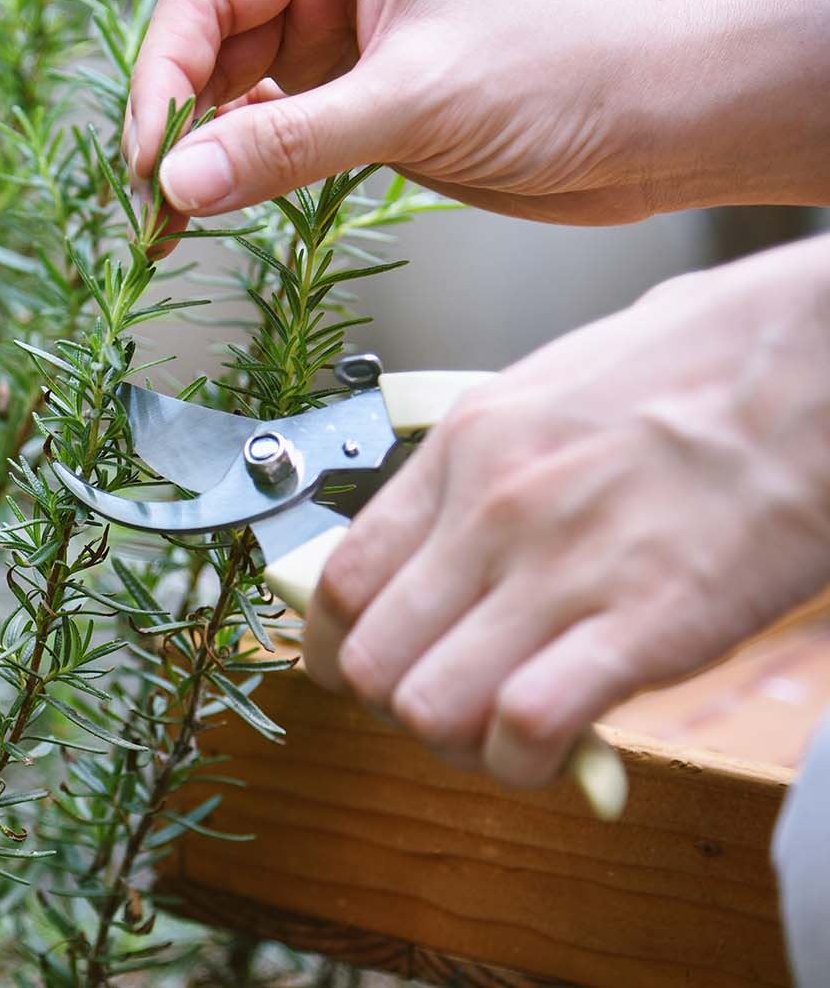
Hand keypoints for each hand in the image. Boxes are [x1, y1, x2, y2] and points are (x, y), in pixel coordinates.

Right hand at [125, 0, 829, 225]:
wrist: (669, 123)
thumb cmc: (580, 61)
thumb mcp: (414, 99)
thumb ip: (288, 144)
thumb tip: (185, 178)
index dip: (167, 70)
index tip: (153, 150)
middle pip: (215, 42)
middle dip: (178, 118)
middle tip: (155, 196)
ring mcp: (353, 47)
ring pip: (243, 92)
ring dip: (206, 153)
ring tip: (177, 215)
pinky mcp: (371, 105)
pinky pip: (283, 133)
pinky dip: (251, 170)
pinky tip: (227, 200)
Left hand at [303, 234, 829, 786]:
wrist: (822, 357)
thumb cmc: (698, 364)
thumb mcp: (546, 388)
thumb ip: (478, 468)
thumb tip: (436, 535)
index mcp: (463, 448)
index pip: (341, 581)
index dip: (335, 648)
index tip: (357, 669)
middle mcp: (492, 510)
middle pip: (373, 662)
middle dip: (394, 705)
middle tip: (444, 702)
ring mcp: (562, 568)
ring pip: (430, 707)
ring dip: (458, 742)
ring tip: (501, 730)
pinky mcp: (646, 623)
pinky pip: (527, 726)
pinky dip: (526, 760)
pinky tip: (554, 748)